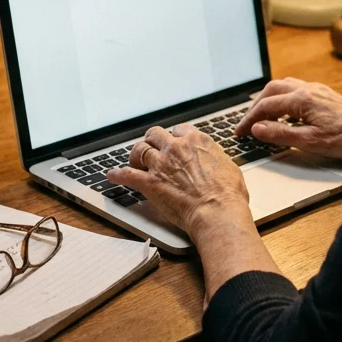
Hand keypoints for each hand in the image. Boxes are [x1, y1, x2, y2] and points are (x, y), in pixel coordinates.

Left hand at [106, 124, 252, 237]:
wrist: (217, 211)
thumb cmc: (228, 194)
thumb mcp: (229, 167)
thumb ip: (215, 160)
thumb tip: (215, 162)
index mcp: (197, 141)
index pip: (179, 130)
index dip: (175, 137)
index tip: (173, 142)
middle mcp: (176, 147)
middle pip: (156, 134)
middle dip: (152, 140)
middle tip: (151, 147)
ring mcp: (161, 164)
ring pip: (140, 150)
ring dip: (136, 155)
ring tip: (134, 161)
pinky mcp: (150, 182)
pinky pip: (127, 175)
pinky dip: (118, 174)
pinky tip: (112, 175)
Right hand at [236, 78, 341, 159]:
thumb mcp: (309, 142)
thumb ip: (280, 134)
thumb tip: (257, 129)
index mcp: (302, 99)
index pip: (266, 106)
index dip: (249, 119)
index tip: (240, 131)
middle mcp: (308, 89)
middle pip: (272, 90)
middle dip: (256, 106)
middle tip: (247, 123)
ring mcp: (317, 90)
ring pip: (284, 86)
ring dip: (269, 99)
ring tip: (262, 116)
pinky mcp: (325, 95)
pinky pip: (297, 89)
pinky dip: (284, 98)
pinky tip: (286, 113)